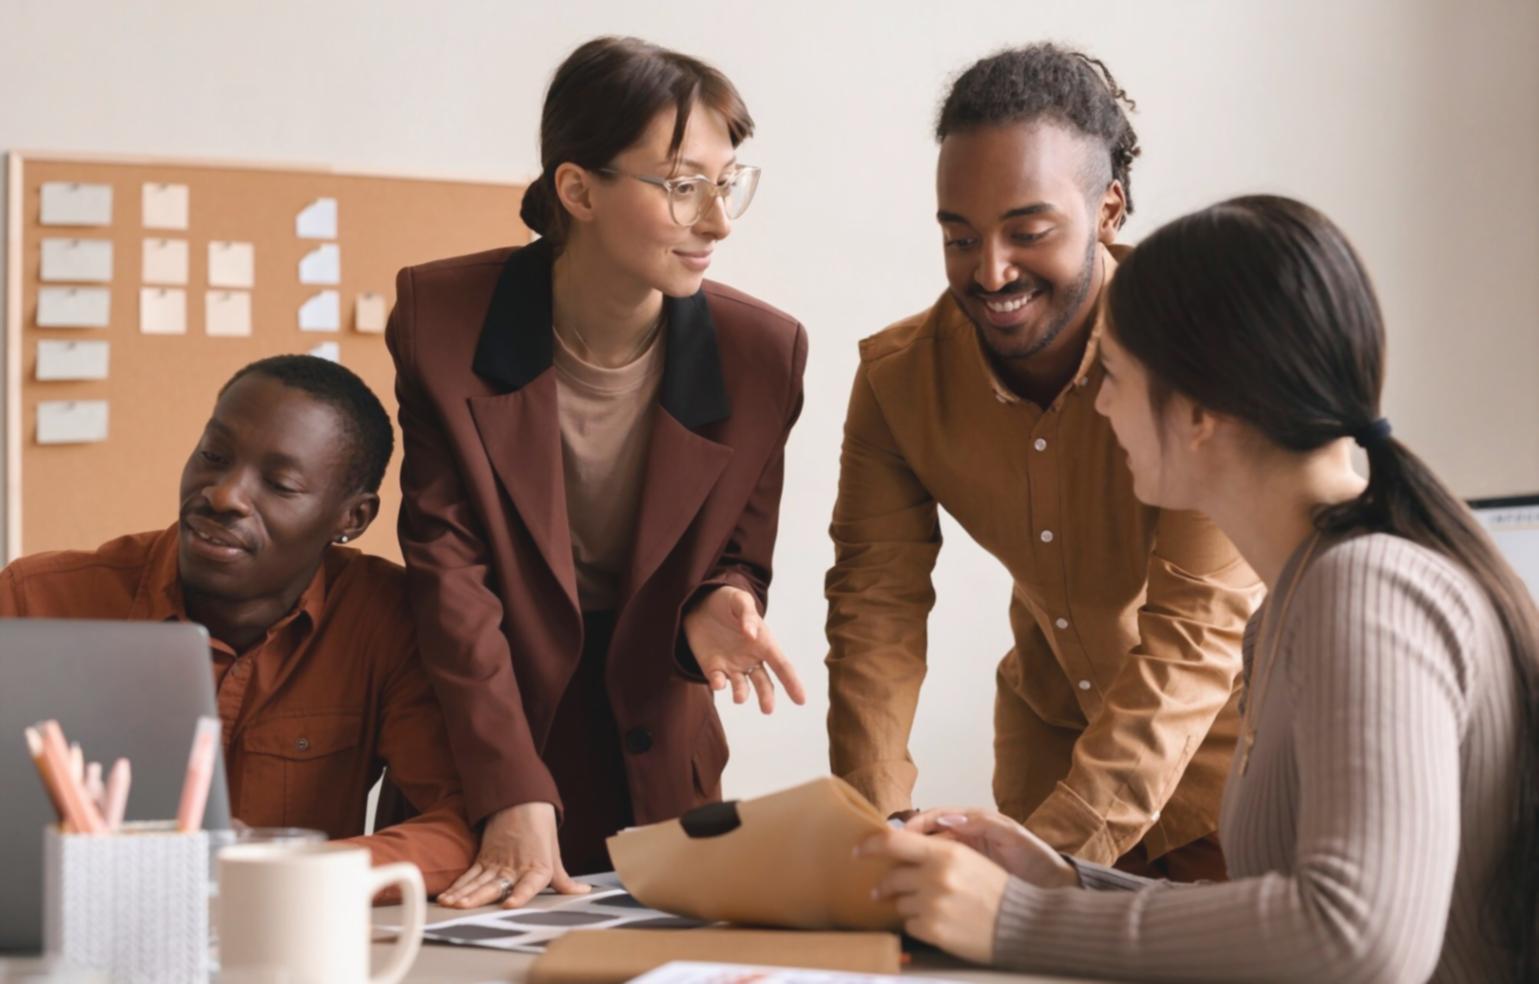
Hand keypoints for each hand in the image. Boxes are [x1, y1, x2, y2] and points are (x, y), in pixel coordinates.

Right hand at [437, 802, 590, 908]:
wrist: (523, 800)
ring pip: (477, 881)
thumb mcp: (554, 855)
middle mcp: (516, 867)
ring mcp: (497, 863)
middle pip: (494, 885)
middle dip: (477, 897)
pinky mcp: (484, 858)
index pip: (529, 885)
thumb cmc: (542, 829)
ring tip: (450, 904)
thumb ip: (562, 880)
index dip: (520, 895)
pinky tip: (447, 897)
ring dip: (462, 894)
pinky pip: (470, 875)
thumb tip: (582, 891)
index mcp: (537, 868)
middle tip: (462, 907)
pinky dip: (458, 887)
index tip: (509, 905)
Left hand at [682, 585, 805, 712]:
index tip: (801, 700)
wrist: (700, 604)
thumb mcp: (740, 600)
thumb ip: (747, 615)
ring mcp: (732, 666)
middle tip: (767, 710)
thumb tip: (751, 634)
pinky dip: (719, 684)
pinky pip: (718, 681)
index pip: (782, 666)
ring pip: (742, 686)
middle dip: (766, 697)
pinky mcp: (713, 668)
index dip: (792, 683)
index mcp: (764, 644)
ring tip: (739, 698)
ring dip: (741, 694)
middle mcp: (752, 659)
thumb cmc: (728, 601)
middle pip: (764, 683)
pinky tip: (718, 682)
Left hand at [857, 828, 1008, 964]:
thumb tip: (900, 851)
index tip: (858, 850)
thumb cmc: (994, 890)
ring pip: (900, 903)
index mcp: (946, 852)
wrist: (1020, 924)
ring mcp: (933, 904)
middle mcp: (936, 876)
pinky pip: (910, 925)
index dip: (870, 844)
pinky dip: (920, 925)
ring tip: (931, 908)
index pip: (893, 841)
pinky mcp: (933, 930)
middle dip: (885, 885)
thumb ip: (934, 853)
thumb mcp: (967, 859)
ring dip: (908, 905)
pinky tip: (939, 923)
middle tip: (881, 890)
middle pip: (892, 877)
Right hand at [905, 807, 1078, 887]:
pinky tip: (911, 889)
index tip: (897, 833)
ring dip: (908, 861)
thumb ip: (985, 823)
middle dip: (902, 841)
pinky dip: (922, 879)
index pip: (935, 817)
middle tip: (881, 851)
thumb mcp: (1012, 836)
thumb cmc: (1035, 858)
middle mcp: (963, 837)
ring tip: (889, 871)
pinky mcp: (963, 878)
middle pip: (925, 835)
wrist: (1053, 887)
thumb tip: (952, 817)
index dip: (915, 823)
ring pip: (926, 856)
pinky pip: (937, 874)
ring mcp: (962, 859)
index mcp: (972, 822)